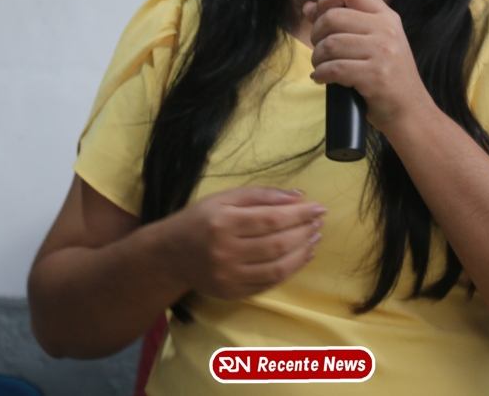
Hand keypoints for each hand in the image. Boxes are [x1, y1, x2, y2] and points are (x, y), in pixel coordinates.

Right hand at [167, 186, 324, 299]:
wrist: (169, 255)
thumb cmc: (199, 220)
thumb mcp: (224, 198)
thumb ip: (261, 195)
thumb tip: (298, 197)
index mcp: (223, 223)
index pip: (271, 219)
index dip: (300, 214)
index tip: (319, 207)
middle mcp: (225, 252)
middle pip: (278, 244)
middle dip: (305, 232)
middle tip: (319, 222)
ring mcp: (229, 277)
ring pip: (278, 268)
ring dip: (302, 252)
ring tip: (315, 238)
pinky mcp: (232, 293)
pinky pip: (269, 283)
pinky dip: (291, 270)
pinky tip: (302, 256)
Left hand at [304, 0, 432, 132]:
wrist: (411, 111)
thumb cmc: (389, 78)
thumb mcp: (374, 43)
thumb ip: (345, 23)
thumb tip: (309, 8)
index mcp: (387, 17)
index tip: (319, 15)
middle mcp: (386, 29)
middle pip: (332, 17)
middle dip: (316, 35)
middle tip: (319, 50)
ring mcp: (382, 52)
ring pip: (330, 44)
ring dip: (317, 58)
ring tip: (321, 67)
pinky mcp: (374, 75)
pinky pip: (333, 68)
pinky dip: (321, 75)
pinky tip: (322, 79)